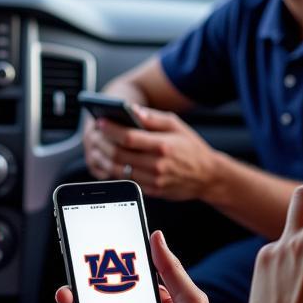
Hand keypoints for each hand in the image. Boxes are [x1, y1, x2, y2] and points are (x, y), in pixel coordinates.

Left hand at [86, 107, 217, 200]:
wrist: (207, 176)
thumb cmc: (191, 147)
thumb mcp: (176, 126)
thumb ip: (152, 118)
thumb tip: (131, 111)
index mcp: (163, 145)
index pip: (129, 138)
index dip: (111, 130)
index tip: (100, 122)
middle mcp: (157, 164)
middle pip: (119, 155)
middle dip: (102, 143)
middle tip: (95, 135)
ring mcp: (153, 180)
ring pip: (118, 170)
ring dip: (104, 158)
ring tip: (98, 147)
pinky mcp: (151, 191)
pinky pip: (126, 181)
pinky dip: (113, 171)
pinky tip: (109, 161)